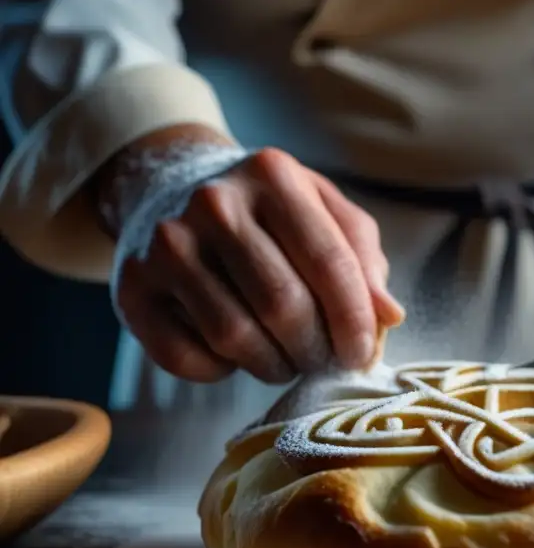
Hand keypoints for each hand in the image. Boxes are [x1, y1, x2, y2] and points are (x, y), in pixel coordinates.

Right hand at [103, 128, 403, 383]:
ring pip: (235, 337)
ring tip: (285, 359)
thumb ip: (364, 259)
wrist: (172, 190)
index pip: (330, 264)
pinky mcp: (132, 286)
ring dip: (273, 365)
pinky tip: (234, 354)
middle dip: (315, 350)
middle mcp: (215, 203)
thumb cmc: (270, 215)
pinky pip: (186, 357)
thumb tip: (389, 315)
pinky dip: (220, 371)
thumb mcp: (325, 215)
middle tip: (323, 361)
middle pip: (283, 306)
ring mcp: (166, 244)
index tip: (363, 355)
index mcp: (274, 176)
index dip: (355, 322)